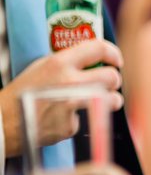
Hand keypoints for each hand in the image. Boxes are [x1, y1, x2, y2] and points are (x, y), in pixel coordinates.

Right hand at [2, 40, 123, 155]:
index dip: (112, 52)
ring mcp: (72, 105)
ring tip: (102, 100)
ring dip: (111, 100)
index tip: (115, 59)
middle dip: (113, 79)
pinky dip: (85, 118)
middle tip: (108, 82)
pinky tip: (70, 117)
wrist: (3, 123)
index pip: (98, 48)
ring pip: (112, 99)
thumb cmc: (21, 93)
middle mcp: (69, 82)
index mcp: (59, 63)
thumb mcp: (41, 67)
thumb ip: (68, 61)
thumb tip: (95, 58)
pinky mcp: (72, 126)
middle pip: (112, 76)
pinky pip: (91, 119)